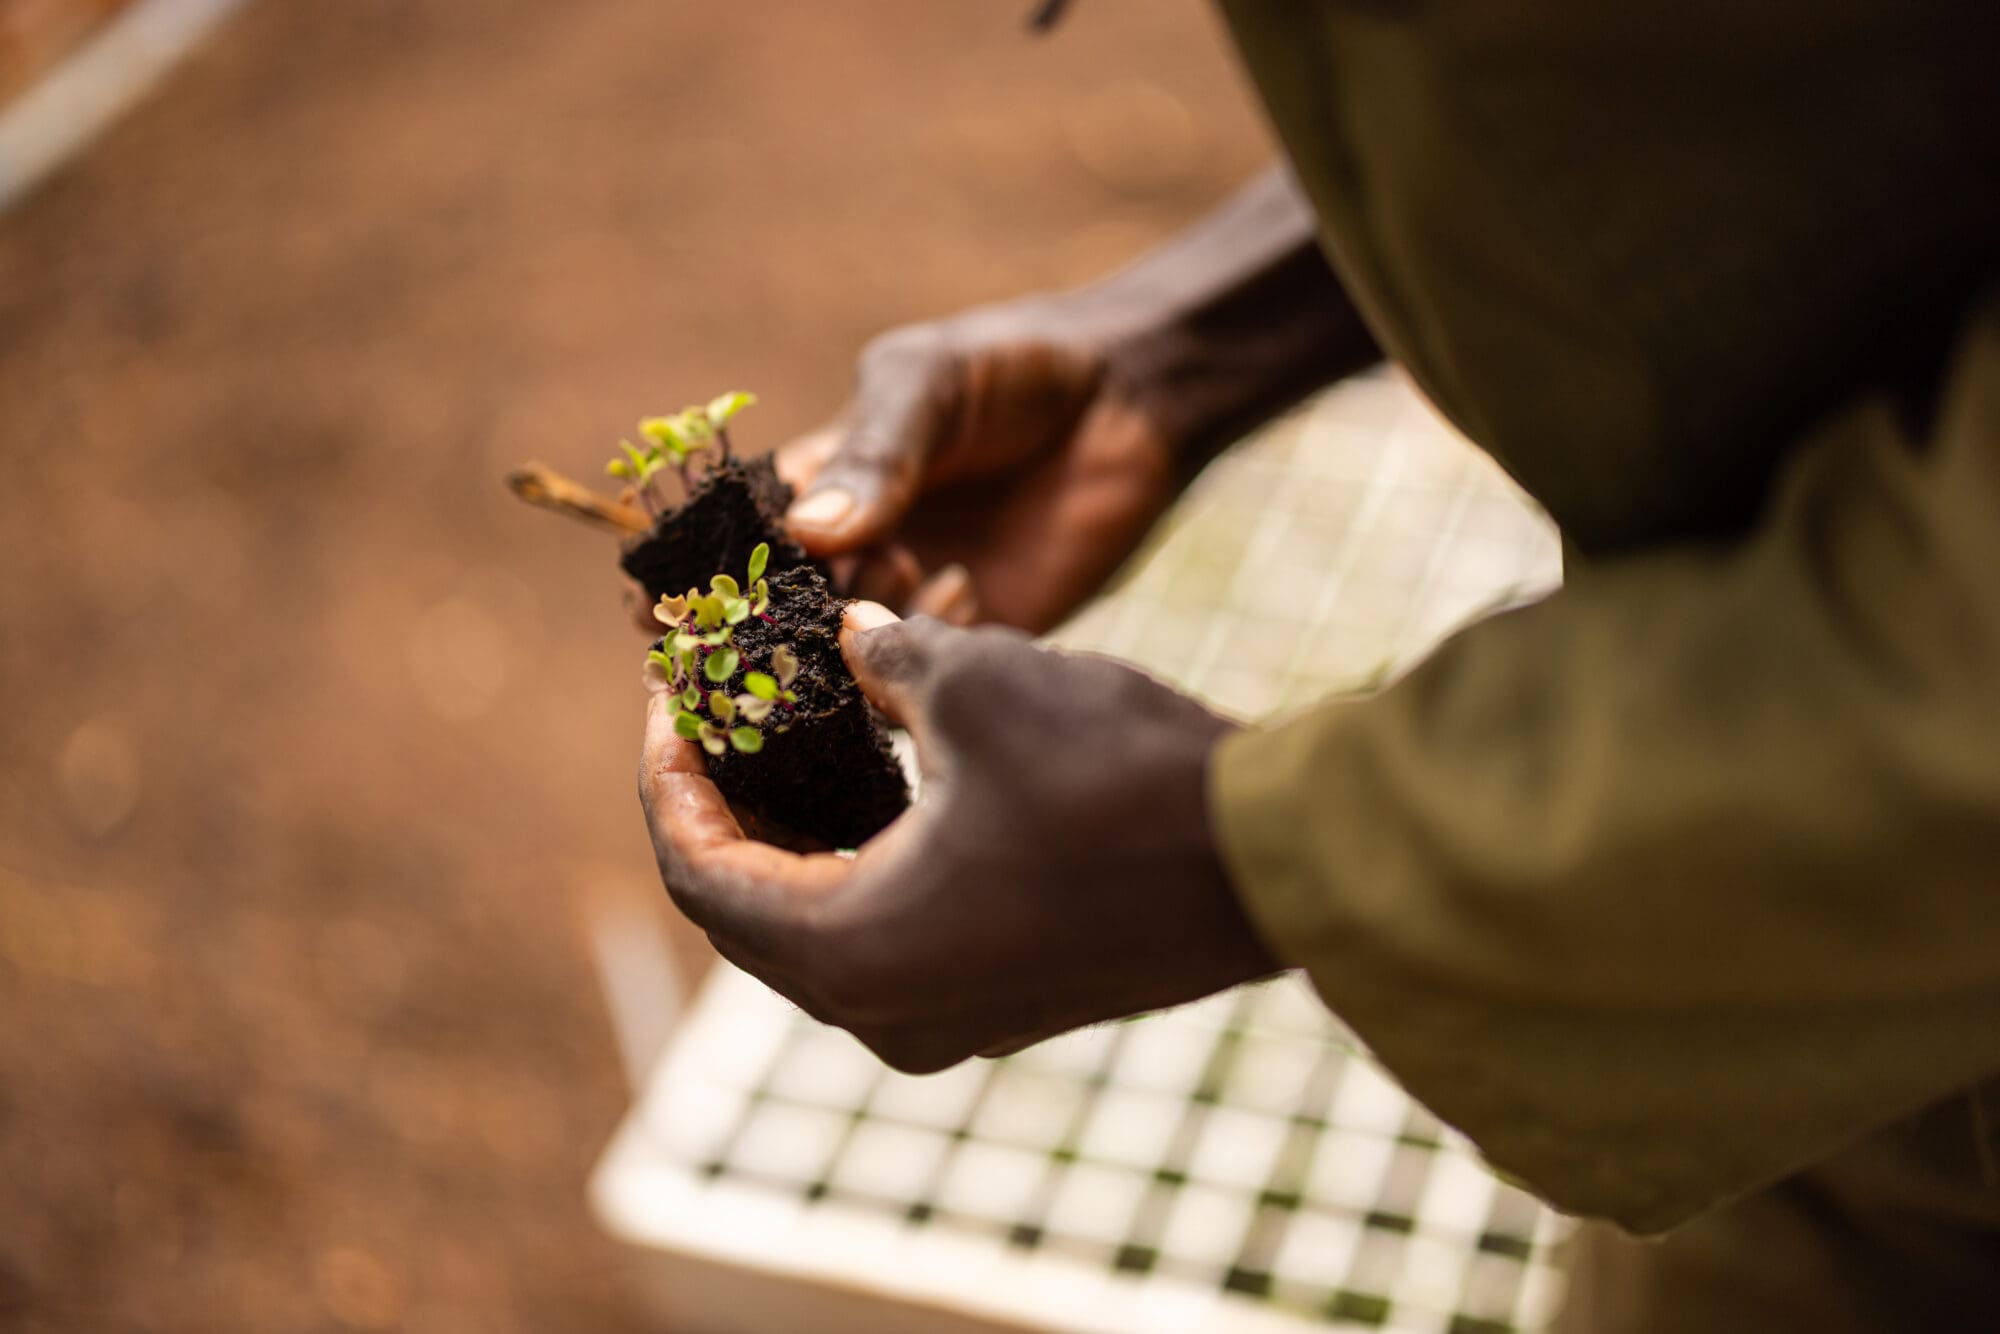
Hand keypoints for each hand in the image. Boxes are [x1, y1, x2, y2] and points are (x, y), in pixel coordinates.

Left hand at [639, 605, 1281, 1071]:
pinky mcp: (1007, 1001)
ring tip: (786, 738)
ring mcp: (950, 1018)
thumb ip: (886, 659)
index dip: (668, 782)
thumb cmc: (1118, 776)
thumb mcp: (976, 683)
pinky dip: (861, 864)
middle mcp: (886, 1012)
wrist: (1277, 859)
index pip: (700, 876)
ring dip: (795, 835)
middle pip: (752, 911)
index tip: (670, 704)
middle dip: (725, 807)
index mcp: (851, 951)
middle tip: (716, 717)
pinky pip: (892, 939)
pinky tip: (877, 783)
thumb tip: (853, 638)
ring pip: (824, 927)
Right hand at [777, 300, 1183, 634]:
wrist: (1127, 400)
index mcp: (820, 485)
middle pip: (793, 612)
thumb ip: (874, 453)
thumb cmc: (1011, 370)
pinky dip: (932, 645)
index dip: (738, 564)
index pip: (749, 542)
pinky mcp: (975, 634)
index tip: (748, 571)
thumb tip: (810, 533)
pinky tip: (965, 587)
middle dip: (804, 607)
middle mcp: (856, 551)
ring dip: (868, 625)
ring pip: (855, 653)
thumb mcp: (927, 384)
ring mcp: (912, 595)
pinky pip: (929, 672)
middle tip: (844, 571)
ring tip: (910, 563)